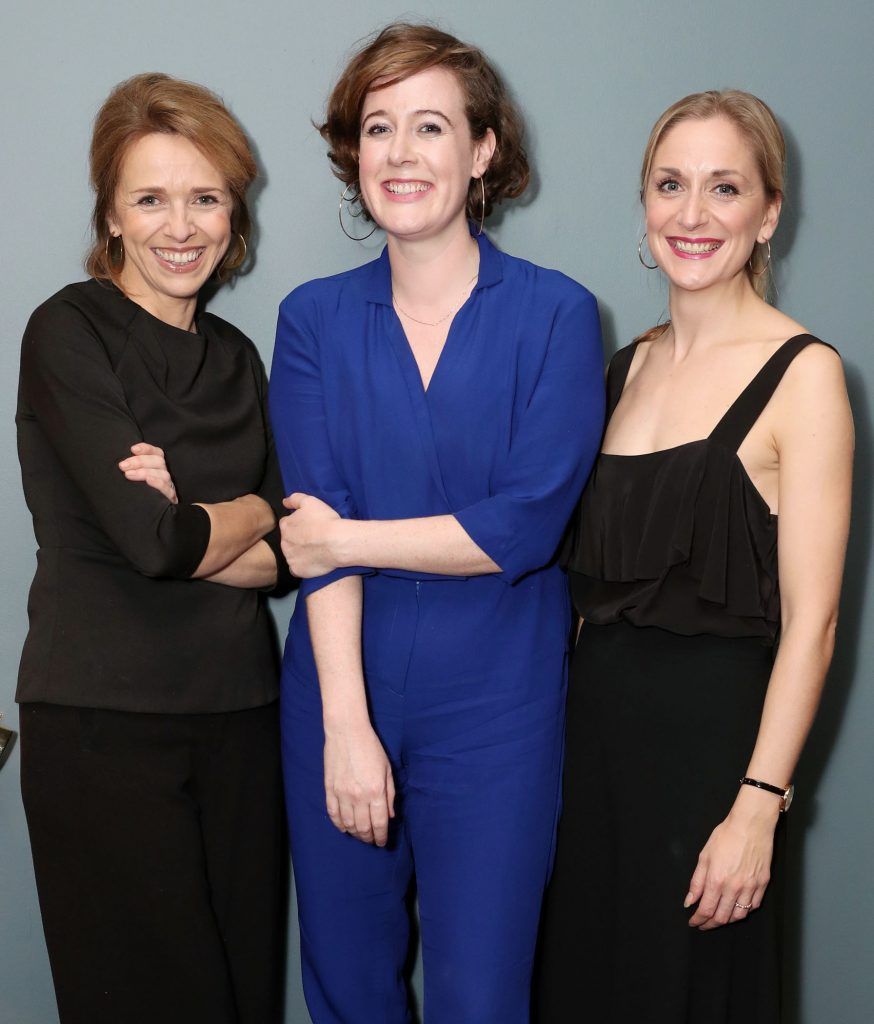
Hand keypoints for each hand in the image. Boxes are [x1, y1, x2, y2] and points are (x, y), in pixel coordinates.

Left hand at [118, 443, 176, 502]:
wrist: (142, 513)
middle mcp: (163, 474)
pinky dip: (158, 483)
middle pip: (158, 461)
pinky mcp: (170, 498)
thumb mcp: (132, 476)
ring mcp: (168, 485)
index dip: (146, 449)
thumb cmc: (135, 491)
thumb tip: (120, 462)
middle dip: (139, 462)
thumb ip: (129, 468)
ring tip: (128, 475)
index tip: (133, 449)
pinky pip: (168, 489)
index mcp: (157, 467)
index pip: (156, 453)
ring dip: (145, 473)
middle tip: (122, 466)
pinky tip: (148, 481)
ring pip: (163, 474)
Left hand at [280, 492, 341, 576]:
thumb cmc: (325, 520)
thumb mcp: (310, 501)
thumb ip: (295, 499)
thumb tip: (284, 502)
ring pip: (291, 555)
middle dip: (297, 539)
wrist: (337, 542)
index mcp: (286, 525)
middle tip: (313, 538)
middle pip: (288, 540)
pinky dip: (303, 566)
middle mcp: (284, 542)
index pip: (286, 524)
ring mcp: (290, 557)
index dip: (298, 524)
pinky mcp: (297, 570)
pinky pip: (297, 569)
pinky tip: (313, 562)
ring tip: (315, 550)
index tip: (309, 526)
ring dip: (299, 553)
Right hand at [323, 718, 394, 845]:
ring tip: (360, 835)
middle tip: (371, 841)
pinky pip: (333, 814)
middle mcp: (358, 796)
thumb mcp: (387, 770)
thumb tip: (390, 816)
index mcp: (376, 791)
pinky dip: (339, 824)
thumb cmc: (371, 748)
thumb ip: (390, 794)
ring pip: (348, 824)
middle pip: (363, 828)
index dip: (381, 836)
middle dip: (368, 838)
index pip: (379, 823)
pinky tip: (344, 827)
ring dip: (355, 833)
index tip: (382, 842)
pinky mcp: (329, 789)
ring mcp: (342, 794)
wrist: (347, 732)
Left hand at [685, 793, 777, 928]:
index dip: (698, 920)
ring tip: (718, 917)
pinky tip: (737, 908)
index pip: (706, 910)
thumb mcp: (704, 856)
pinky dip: (744, 911)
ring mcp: (750, 887)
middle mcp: (734, 888)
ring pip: (739, 916)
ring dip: (727, 920)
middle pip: (722, 917)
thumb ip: (697, 882)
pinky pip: (753, 906)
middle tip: (703, 923)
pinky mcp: (763, 884)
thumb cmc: (726, 836)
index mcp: (717, 880)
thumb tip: (690, 901)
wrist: (751, 825)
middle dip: (710, 924)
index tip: (694, 922)